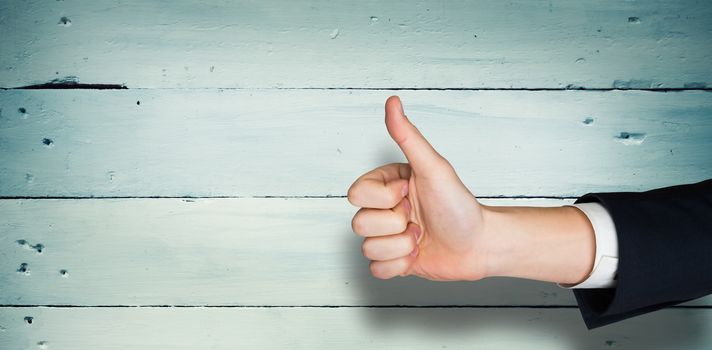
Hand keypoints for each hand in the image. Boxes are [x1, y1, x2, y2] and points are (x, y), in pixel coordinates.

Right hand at [347, 96, 595, 283]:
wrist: (480, 245)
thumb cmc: (460, 205)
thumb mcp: (433, 168)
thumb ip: (408, 137)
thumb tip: (392, 102)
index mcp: (386, 185)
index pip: (355, 194)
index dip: (383, 199)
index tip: (409, 193)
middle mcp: (383, 209)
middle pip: (360, 223)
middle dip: (395, 226)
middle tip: (419, 219)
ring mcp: (387, 236)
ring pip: (368, 249)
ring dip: (401, 247)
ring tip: (422, 237)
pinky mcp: (393, 261)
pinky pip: (375, 270)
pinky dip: (399, 266)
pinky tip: (417, 255)